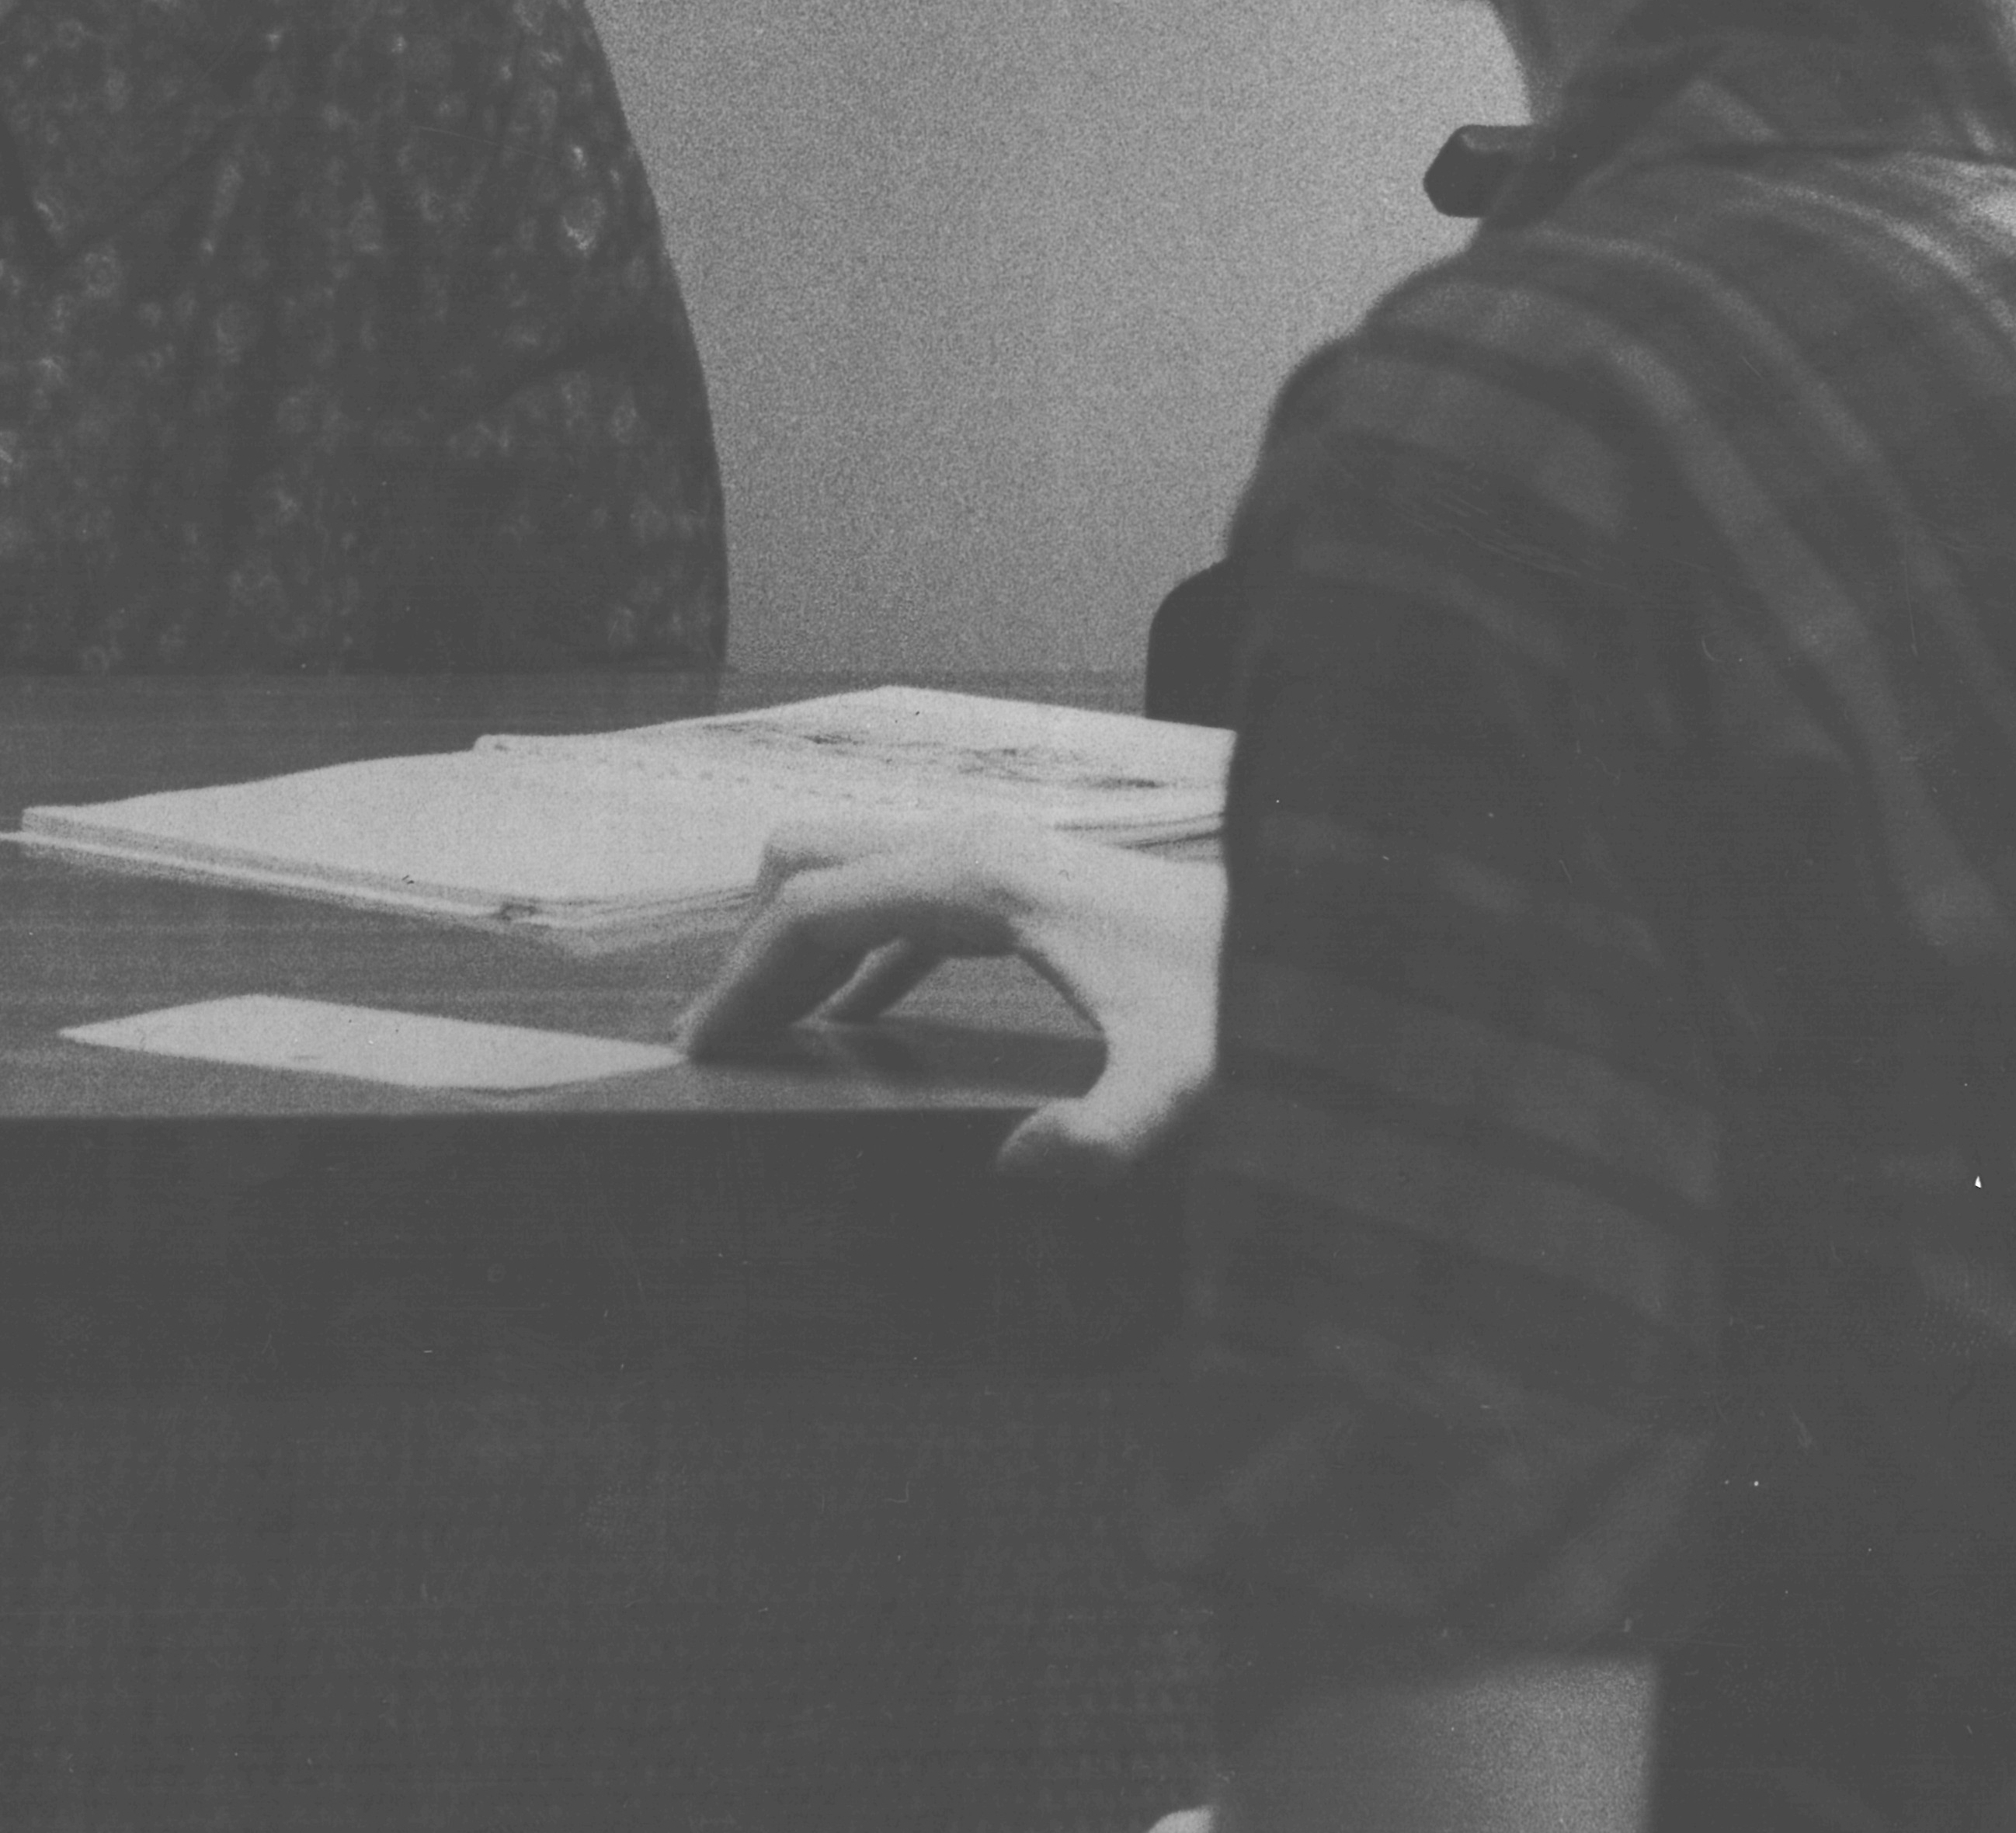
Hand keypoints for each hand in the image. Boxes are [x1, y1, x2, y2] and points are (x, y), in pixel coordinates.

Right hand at [676, 818, 1222, 1176]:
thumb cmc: (1250, 1004)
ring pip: (860, 877)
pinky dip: (862, 953)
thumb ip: (1108, 1133)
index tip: (697, 1050)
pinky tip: (857, 1021)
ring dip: (804, 947)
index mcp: (980, 877)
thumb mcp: (1188, 1080)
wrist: (1318, 937)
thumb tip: (1016, 1168)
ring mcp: (1005, 859)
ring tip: (767, 1041)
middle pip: (815, 862)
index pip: (816, 908)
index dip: (746, 976)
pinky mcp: (1031, 888)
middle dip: (755, 944)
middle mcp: (979, 848)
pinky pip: (912, 907)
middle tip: (723, 1045)